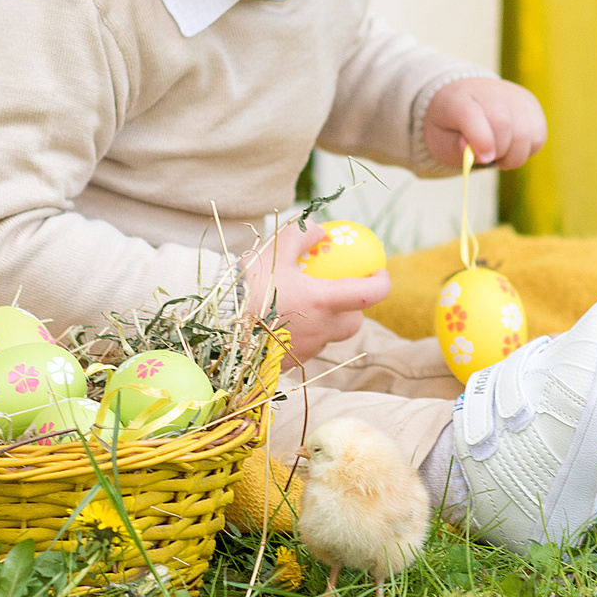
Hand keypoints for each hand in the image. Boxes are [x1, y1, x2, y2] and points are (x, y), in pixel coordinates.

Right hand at [243, 218, 388, 366]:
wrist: (215, 326)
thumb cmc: (247, 285)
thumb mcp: (274, 249)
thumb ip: (301, 235)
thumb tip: (321, 231)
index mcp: (324, 302)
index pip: (370, 295)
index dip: (381, 282)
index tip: (378, 271)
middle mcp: (321, 330)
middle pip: (353, 322)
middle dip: (353, 307)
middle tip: (340, 289)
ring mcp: (306, 350)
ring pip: (329, 336)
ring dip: (326, 321)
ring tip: (303, 304)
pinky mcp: (289, 364)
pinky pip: (305, 347)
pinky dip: (302, 333)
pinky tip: (280, 321)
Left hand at [423, 75, 547, 171]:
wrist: (465, 100)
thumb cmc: (451, 126)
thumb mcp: (441, 140)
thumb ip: (455, 148)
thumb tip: (477, 152)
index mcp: (457, 98)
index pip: (470, 114)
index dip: (480, 139)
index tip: (484, 159)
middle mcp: (488, 90)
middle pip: (502, 123)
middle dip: (497, 152)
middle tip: (487, 159)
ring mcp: (513, 94)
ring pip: (525, 134)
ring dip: (513, 156)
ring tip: (499, 154)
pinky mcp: (531, 102)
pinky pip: (538, 136)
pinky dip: (527, 151)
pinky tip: (512, 147)